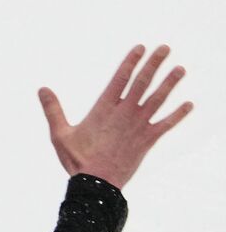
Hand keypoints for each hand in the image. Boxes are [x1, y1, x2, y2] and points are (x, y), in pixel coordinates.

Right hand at [38, 44, 192, 188]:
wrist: (97, 184)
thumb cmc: (77, 160)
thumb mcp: (59, 134)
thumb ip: (53, 110)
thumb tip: (42, 89)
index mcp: (104, 109)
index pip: (120, 79)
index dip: (131, 62)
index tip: (140, 48)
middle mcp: (124, 114)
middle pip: (142, 83)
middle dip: (154, 64)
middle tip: (165, 48)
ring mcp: (138, 126)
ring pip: (157, 100)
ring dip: (170, 83)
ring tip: (180, 69)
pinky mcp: (147, 140)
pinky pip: (166, 124)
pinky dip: (178, 114)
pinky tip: (189, 105)